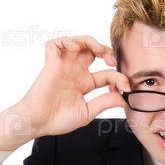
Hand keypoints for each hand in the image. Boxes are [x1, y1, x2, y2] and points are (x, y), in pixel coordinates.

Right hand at [0, 36, 129, 150]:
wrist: (37, 123)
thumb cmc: (58, 120)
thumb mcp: (88, 112)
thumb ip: (105, 103)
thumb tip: (124, 99)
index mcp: (85, 83)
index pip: (107, 74)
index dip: (119, 78)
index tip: (126, 87)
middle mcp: (76, 72)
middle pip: (94, 51)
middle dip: (107, 51)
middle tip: (113, 60)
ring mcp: (64, 66)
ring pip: (78, 43)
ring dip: (91, 42)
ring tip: (99, 50)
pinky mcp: (51, 64)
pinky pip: (56, 44)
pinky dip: (67, 41)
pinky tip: (76, 49)